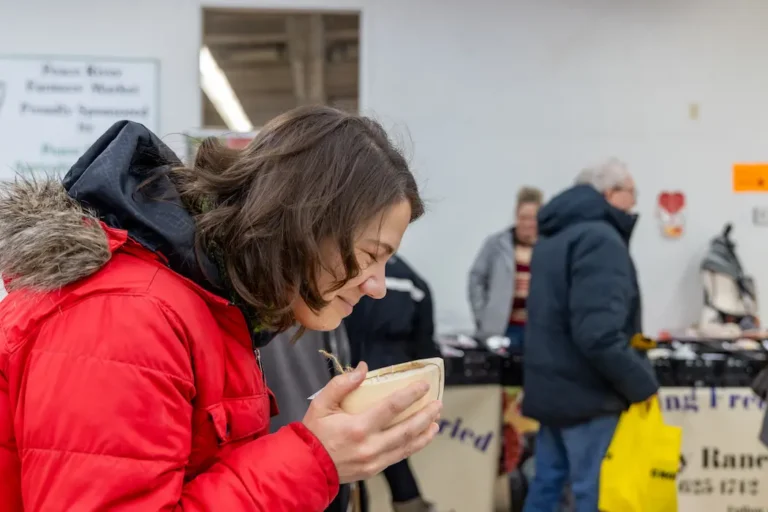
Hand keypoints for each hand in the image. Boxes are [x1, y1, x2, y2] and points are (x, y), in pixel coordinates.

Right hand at [302, 362, 441, 483]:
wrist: (306, 467)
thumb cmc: (313, 433)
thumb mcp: (321, 403)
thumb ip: (342, 384)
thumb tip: (363, 368)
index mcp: (358, 427)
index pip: (392, 407)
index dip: (410, 394)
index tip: (423, 385)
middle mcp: (370, 446)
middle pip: (406, 429)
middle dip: (425, 415)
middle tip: (438, 404)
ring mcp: (374, 461)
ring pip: (407, 446)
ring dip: (425, 433)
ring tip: (436, 421)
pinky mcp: (374, 470)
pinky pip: (399, 456)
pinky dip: (414, 446)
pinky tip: (421, 437)